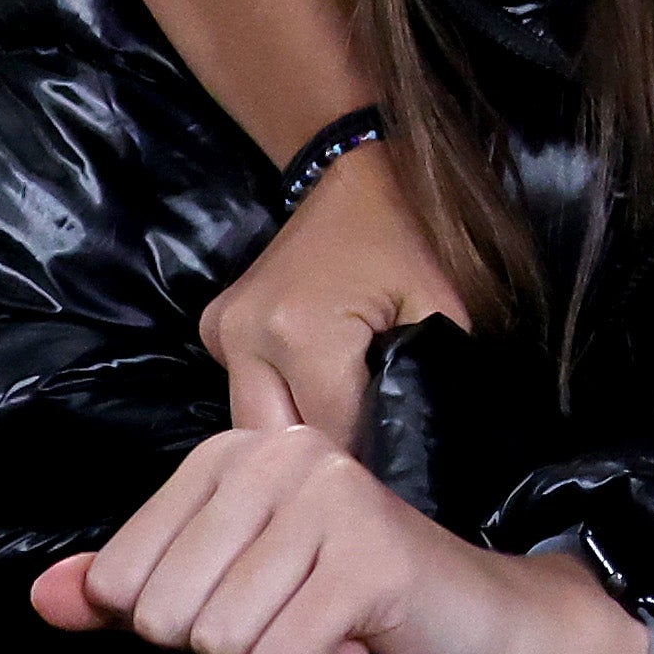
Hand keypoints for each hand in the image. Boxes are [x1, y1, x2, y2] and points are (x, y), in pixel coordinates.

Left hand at [31, 423, 643, 653]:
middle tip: (300, 615)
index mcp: (231, 454)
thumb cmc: (345, 608)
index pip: (120, 581)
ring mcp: (332, 499)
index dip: (181, 618)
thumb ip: (131, 592)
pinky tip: (362, 644)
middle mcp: (280, 454)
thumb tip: (43, 597)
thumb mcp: (225, 594)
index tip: (257, 595)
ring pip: (223, 642)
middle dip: (230, 644)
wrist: (481, 628)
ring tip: (334, 626)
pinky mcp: (374, 558)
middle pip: (168, 614)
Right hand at [197, 140, 477, 438]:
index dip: (365, 463)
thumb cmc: (406, 236)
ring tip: (341, 437)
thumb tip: (415, 448)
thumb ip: (426, 380)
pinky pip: (243, 390)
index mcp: (301, 335)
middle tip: (363, 467)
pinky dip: (276, 402)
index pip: (330, 436)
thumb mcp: (440, 306)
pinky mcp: (213, 328)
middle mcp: (245, 340)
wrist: (351, 174)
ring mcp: (220, 333)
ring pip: (251, 423)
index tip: (391, 479)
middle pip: (276, 441)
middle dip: (318, 461)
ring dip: (292, 435)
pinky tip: (310, 397)